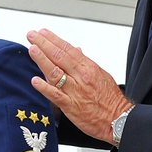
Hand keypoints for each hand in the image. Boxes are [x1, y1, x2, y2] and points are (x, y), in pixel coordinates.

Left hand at [27, 28, 131, 143]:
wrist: (119, 119)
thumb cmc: (111, 99)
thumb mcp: (100, 75)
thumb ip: (85, 63)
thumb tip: (76, 50)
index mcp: (88, 68)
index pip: (67, 49)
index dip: (53, 39)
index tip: (42, 32)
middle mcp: (81, 77)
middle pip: (59, 56)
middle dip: (43, 44)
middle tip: (31, 35)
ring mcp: (75, 91)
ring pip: (55, 72)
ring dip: (42, 60)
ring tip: (32, 50)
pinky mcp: (71, 106)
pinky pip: (56, 95)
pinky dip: (45, 88)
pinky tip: (35, 81)